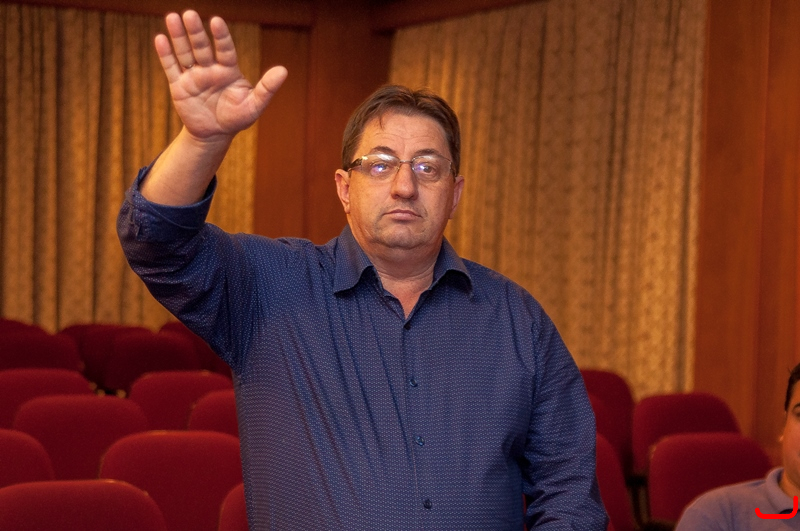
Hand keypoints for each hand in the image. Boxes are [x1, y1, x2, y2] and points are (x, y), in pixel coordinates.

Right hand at [155, 10, 287, 140]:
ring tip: (172, 17)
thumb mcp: (254, 105)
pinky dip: (166, 54)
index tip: (216, 21)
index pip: (225, 49)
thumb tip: (283, 71)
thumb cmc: (237, 118)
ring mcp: (193, 76)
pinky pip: (171, 68)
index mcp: (229, 70)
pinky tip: (161, 39)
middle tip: (190, 13)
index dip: (221, 36)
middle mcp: (210, 68)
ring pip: (185, 53)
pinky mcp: (179, 85)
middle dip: (196, 31)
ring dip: (178, 36)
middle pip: (202, 47)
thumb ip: (267, 88)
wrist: (215, 134)